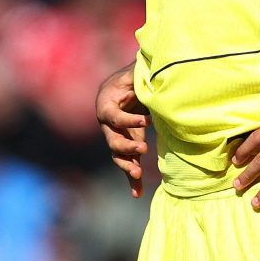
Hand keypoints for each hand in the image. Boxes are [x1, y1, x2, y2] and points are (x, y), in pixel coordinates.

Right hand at [96, 63, 150, 197]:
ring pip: (117, 156)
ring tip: (138, 174)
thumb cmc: (130, 79)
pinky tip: (137, 193)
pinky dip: (130, 180)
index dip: (128, 120)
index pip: (114, 117)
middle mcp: (108, 125)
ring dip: (127, 166)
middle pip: (112, 141)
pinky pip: (126, 165)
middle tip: (143, 148)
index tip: (147, 120)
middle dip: (127, 147)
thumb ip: (140, 73)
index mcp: (106, 105)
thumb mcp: (133, 74)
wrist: (124, 89)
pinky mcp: (126, 146)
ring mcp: (116, 137)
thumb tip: (153, 67)